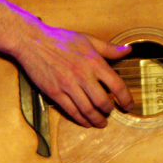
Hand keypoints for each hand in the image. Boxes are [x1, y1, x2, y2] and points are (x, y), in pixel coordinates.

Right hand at [16, 22, 133, 128]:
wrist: (33, 42)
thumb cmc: (61, 39)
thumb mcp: (88, 39)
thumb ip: (109, 48)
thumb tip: (128, 51)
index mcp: (94, 62)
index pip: (117, 85)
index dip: (126, 99)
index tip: (129, 105)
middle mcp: (83, 76)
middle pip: (103, 102)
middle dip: (109, 111)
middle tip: (111, 113)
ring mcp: (68, 86)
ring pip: (87, 110)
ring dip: (96, 120)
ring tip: (101, 123)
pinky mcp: (55, 93)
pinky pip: (71, 111)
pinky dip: (81, 120)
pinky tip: (85, 122)